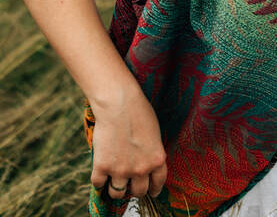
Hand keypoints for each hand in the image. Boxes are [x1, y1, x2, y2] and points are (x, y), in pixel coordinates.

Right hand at [90, 83, 167, 199]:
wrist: (119, 102)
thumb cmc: (138, 111)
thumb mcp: (154, 132)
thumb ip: (151, 151)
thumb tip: (146, 161)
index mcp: (157, 160)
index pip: (158, 184)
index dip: (153, 189)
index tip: (150, 190)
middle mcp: (141, 169)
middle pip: (138, 192)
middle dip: (134, 189)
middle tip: (130, 183)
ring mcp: (121, 170)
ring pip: (118, 193)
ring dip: (116, 188)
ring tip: (113, 180)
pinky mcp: (102, 167)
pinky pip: (98, 184)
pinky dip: (99, 180)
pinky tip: (100, 172)